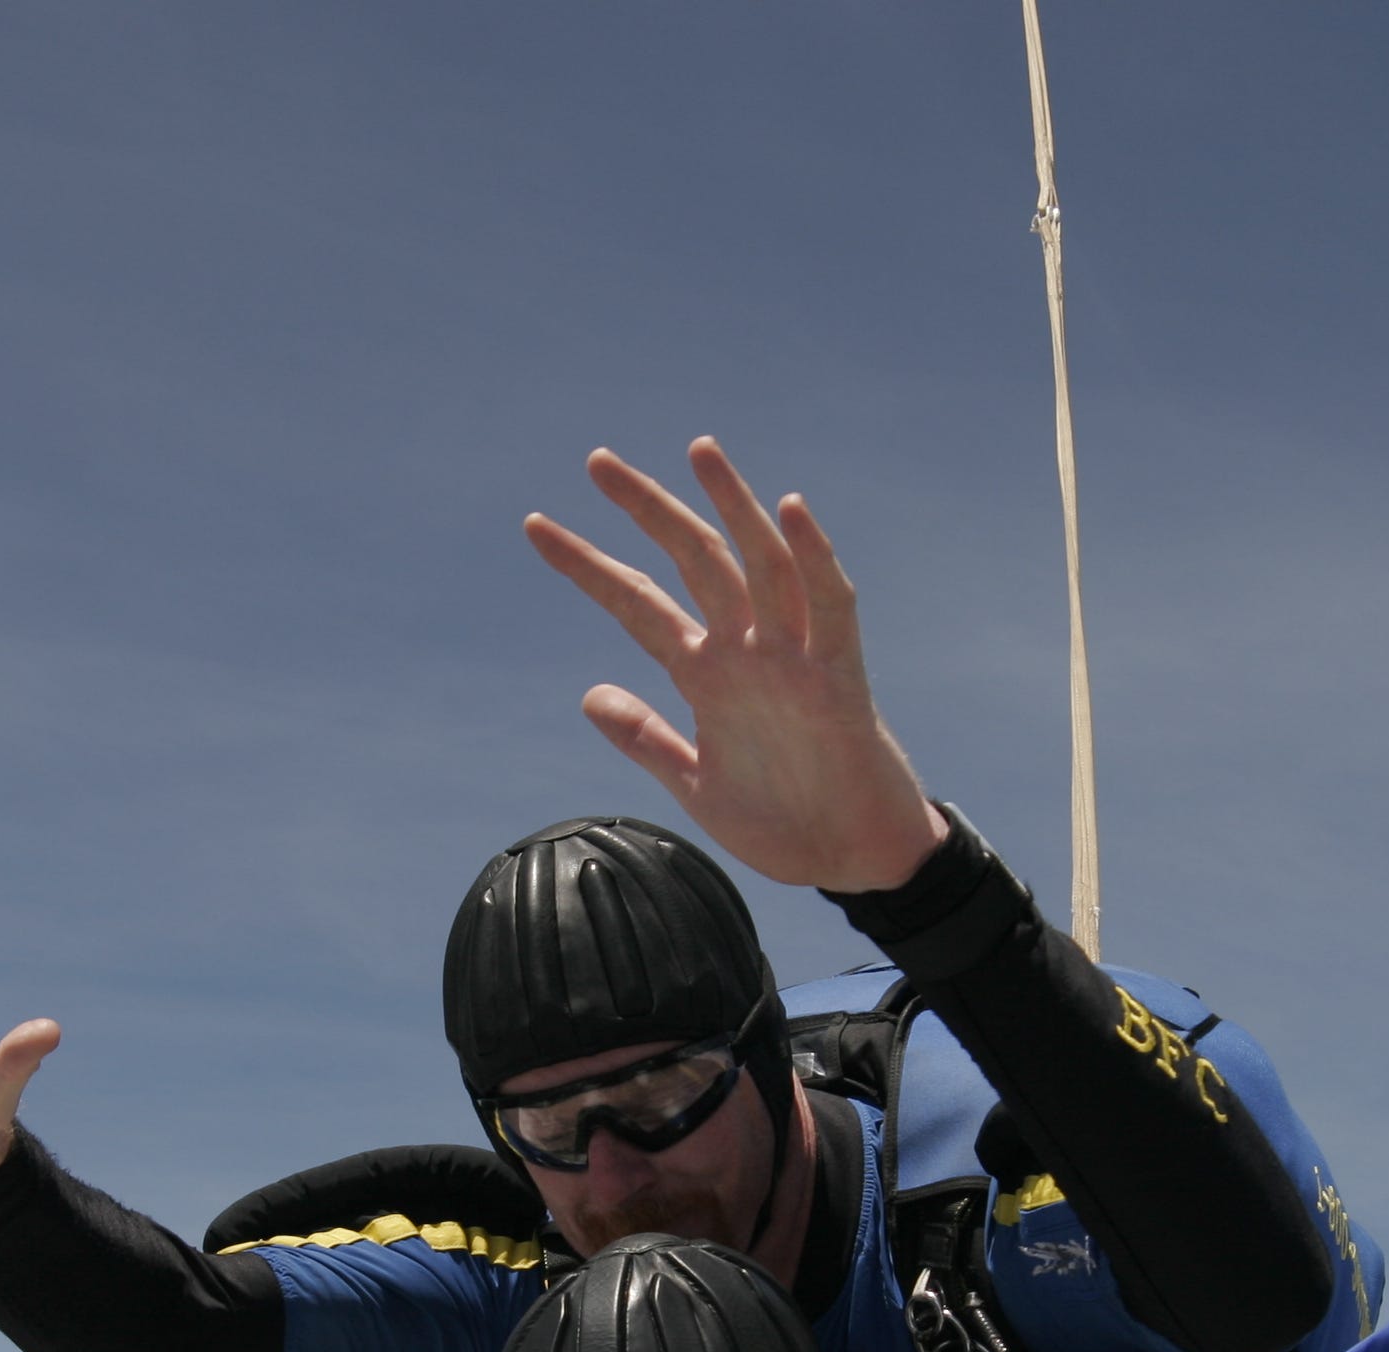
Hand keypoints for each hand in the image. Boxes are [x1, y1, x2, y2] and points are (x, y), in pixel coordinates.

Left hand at [524, 438, 950, 894]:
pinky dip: (814, 557)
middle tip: (596, 460)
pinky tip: (790, 510)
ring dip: (732, 506)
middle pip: (693, 562)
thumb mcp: (695, 784)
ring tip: (698, 450)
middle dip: (647, 510)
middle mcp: (747, 653)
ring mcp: (794, 661)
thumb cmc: (785, 821)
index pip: (638, 605)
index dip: (589, 567)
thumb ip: (647, 738)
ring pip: (760, 564)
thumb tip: (590, 694)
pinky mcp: (840, 680)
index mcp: (708, 676)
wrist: (851, 863)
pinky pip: (830, 608)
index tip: (537, 528)